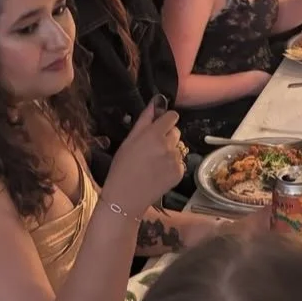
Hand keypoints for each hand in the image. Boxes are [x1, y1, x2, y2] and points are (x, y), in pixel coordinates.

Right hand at [104, 100, 186, 216]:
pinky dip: (172, 166)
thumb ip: (144, 119)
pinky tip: (158, 173)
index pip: (172, 116)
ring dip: (170, 151)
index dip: (165, 121)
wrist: (125, 198)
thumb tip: (156, 102)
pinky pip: (180, 162)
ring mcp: (176, 160)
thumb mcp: (128, 141)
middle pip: (176, 132)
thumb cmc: (122, 168)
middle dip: (167, 136)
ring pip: (178, 147)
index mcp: (154, 134)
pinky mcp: (180, 173)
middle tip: (152, 149)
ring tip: (154, 163)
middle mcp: (168, 145)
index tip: (158, 127)